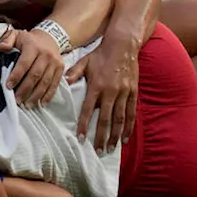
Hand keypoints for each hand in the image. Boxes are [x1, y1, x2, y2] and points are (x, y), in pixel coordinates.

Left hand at [0, 27, 63, 107]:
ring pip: (45, 82)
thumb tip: (1, 47)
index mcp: (33, 46)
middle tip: (17, 100)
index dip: (16, 76)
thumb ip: (7, 40)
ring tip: (27, 105)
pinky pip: (55, 84)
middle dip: (25, 90)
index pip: (24, 63)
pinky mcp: (61, 69)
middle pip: (35, 75)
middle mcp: (46, 55)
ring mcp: (55, 62)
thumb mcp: (16, 35)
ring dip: (36, 95)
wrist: (49, 38)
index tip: (8, 86)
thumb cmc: (28, 40)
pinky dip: (48, 95)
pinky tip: (41, 103)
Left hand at [68, 34, 138, 153]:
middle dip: (101, 137)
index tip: (80, 138)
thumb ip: (73, 73)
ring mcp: (124, 93)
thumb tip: (62, 83)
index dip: (84, 125)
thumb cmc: (100, 54)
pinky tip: (125, 138)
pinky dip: (129, 126)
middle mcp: (111, 92)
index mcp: (96, 86)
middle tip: (98, 151)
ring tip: (111, 149)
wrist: (123, 46)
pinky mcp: (133, 93)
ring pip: (119, 119)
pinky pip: (131, 113)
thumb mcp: (84, 62)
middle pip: (105, 119)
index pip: (88, 110)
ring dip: (115, 135)